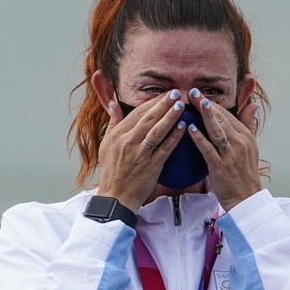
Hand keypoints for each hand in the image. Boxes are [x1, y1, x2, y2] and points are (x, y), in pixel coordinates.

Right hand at [97, 90, 186, 211]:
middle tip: (176, 93)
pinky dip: (174, 137)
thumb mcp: (106, 145)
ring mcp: (141, 154)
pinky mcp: (151, 166)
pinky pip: (165, 149)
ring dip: (170, 117)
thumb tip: (113, 104)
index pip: (137, 113)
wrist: (116, 197)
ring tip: (181, 106)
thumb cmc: (111, 171)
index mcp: (118, 135)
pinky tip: (183, 127)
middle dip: (163, 104)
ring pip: (158, 131)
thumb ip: (112, 123)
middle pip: (149, 119)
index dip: (152, 102)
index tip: (164, 94)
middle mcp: (129, 142)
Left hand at [187, 89, 261, 210]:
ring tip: (195, 102)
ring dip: (205, 115)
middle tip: (193, 91)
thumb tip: (253, 105)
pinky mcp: (221, 167)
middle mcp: (240, 143)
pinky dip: (200, 138)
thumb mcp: (251, 147)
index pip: (228, 115)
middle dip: (207, 104)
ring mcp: (230, 155)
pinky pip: (209, 149)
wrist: (246, 199)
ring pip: (217, 130)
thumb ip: (249, 125)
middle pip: (222, 119)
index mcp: (246, 137)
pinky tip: (190, 128)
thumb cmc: (244, 175)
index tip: (201, 94)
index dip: (214, 104)